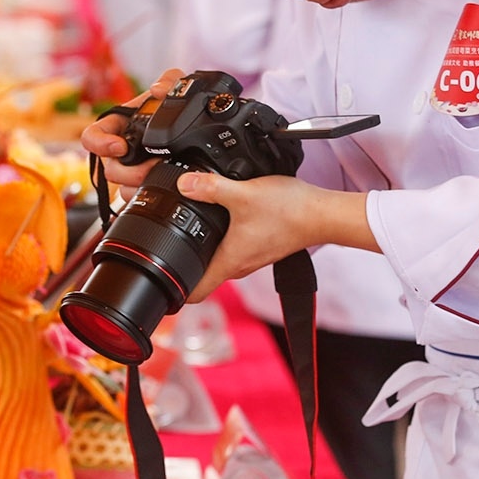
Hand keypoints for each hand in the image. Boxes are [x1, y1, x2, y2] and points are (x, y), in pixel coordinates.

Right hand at [79, 68, 186, 190]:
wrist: (198, 129)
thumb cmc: (175, 107)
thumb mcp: (176, 87)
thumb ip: (170, 79)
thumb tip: (158, 90)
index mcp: (119, 125)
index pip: (92, 136)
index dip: (99, 143)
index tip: (120, 146)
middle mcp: (119, 149)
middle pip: (108, 168)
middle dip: (126, 172)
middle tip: (149, 168)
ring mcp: (130, 168)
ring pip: (120, 185)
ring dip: (136, 184)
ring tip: (160, 177)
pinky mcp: (142, 184)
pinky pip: (133, 196)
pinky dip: (143, 194)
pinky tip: (159, 189)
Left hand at [171, 172, 373, 300]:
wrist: (323, 214)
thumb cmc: (290, 211)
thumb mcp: (243, 194)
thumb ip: (210, 187)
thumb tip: (183, 184)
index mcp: (229, 262)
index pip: (194, 293)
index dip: (172, 294)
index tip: (156, 285)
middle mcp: (238, 266)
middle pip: (201, 276)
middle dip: (180, 266)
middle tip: (159, 247)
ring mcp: (249, 257)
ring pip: (216, 261)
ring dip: (200, 252)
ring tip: (182, 230)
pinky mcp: (259, 245)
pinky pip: (231, 249)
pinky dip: (219, 240)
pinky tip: (217, 220)